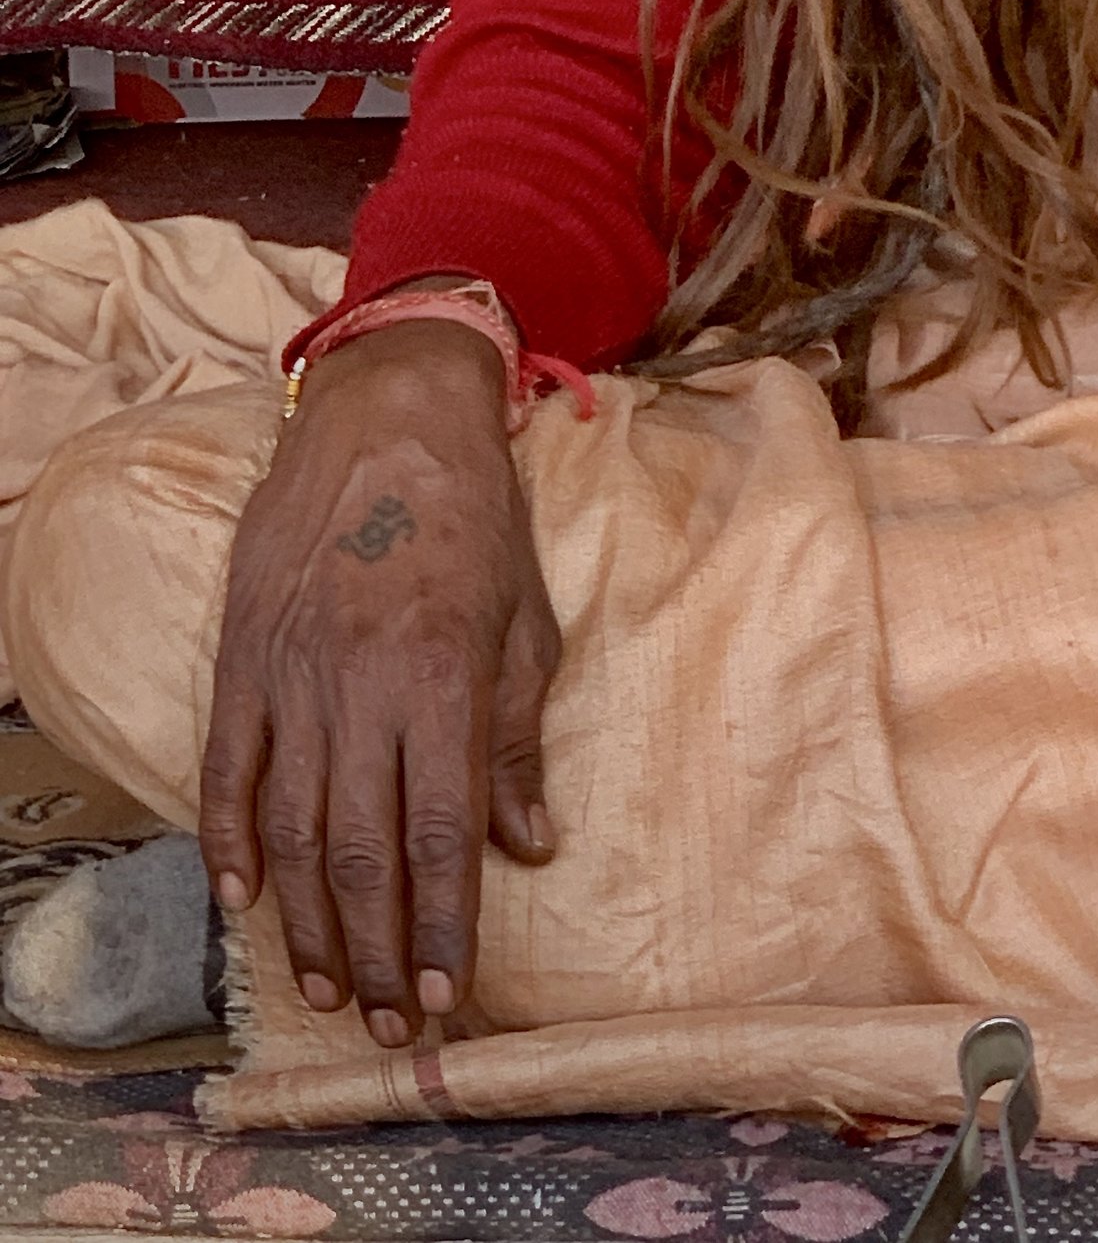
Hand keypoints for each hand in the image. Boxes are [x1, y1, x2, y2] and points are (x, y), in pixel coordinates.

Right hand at [198, 321, 562, 1044]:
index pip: (442, 832)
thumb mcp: (526, 613)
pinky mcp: (244, 656)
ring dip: (307, 922)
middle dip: (378, 951)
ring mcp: (293, 673)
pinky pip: (227, 768)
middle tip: (392, 1025)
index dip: (444, 924)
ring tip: (328, 990)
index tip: (449, 993)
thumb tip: (528, 842)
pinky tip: (243, 901)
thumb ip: (518, 732)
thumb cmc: (473, 513)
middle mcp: (362, 685)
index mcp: (443, 676)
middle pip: (362, 850)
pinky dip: (228, 841)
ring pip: (291, 828)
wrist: (386, 414)